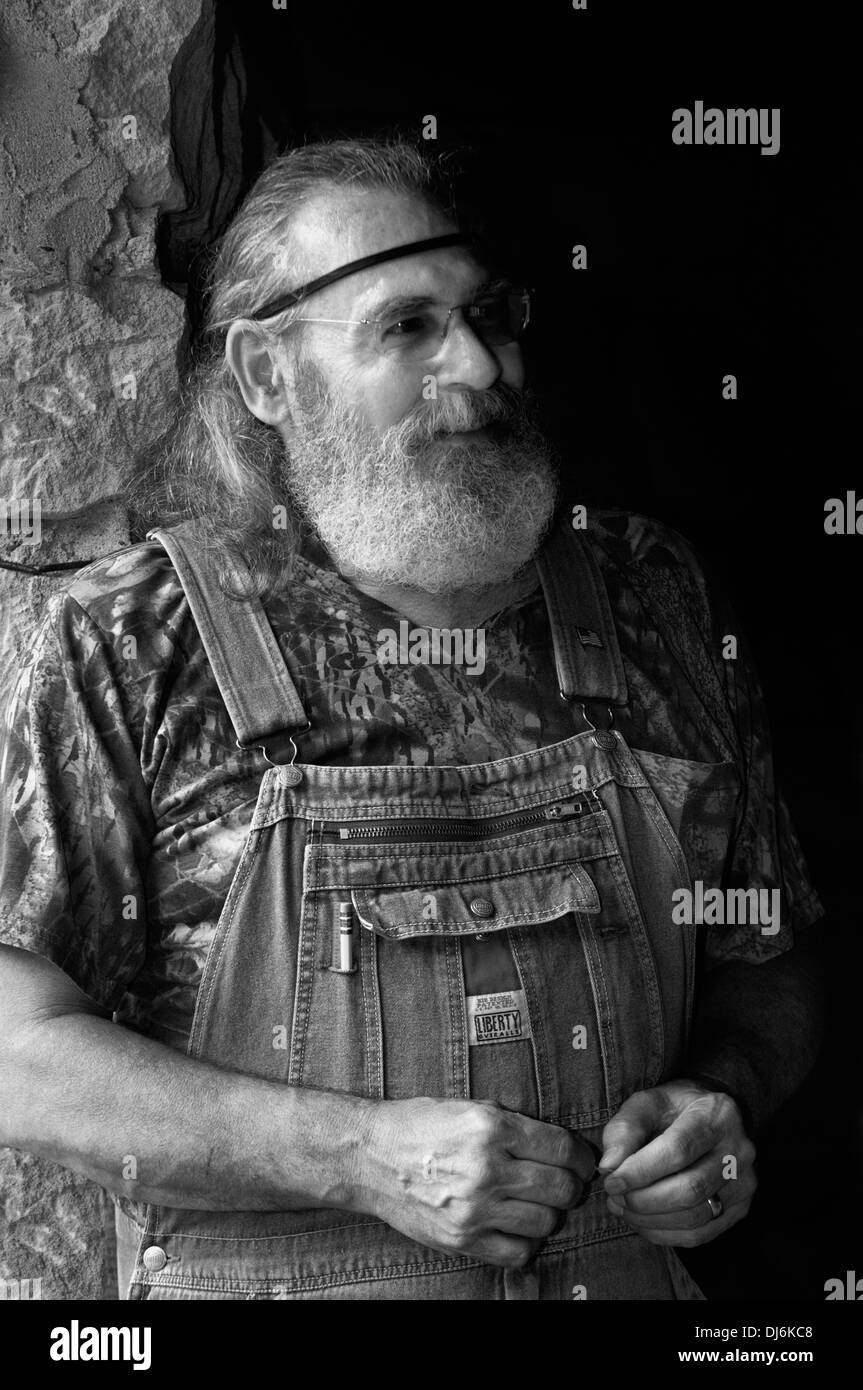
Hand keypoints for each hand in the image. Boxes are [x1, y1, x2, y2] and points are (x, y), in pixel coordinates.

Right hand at [361, 1097, 595, 1267]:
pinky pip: (517, 1252)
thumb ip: (514, 1125)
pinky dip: (526, 1242)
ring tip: (538, 1203)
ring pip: (546, 1223)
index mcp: (491, 1128)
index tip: (581, 1161)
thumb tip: (559, 1146)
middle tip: (565, 1183)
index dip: (581, 1157)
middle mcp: (486, 1169)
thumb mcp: (470, 1107)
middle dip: (571, 1186)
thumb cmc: (419, 1125)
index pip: (562, 1149)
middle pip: (561, 1189)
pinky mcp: (461, 1239)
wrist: (369, 1155)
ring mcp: (474, 1208)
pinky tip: (517, 1226)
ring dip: (550, 1214)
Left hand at [597, 1079, 755, 1246]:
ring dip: (651, 1220)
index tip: (611, 1181)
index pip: (679, 1149)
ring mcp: (745, 1182)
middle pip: (691, 1188)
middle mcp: (740, 1149)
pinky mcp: (740, 1208)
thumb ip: (625, 1130)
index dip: (641, 1171)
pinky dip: (665, 1234)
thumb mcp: (644, 1104)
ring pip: (696, 1216)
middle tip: (614, 1198)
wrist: (703, 1118)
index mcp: (718, 1113)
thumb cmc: (670, 1110)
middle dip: (644, 1200)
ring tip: (622, 1208)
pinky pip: (701, 1234)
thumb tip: (610, 1166)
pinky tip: (642, 1222)